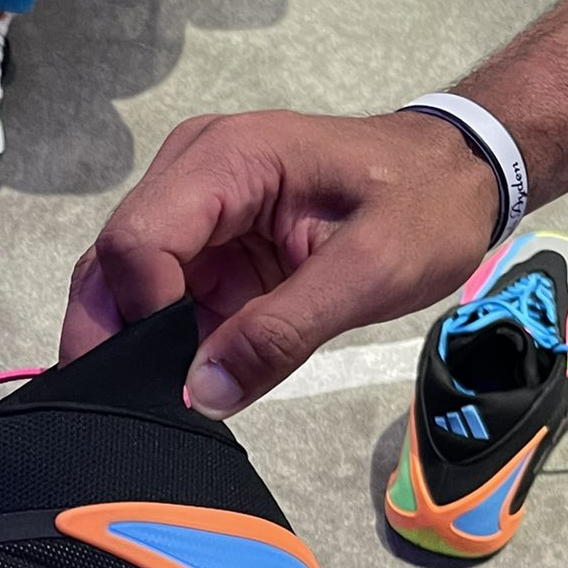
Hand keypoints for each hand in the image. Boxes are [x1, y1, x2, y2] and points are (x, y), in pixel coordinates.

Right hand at [61, 109, 503, 415]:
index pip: (136, 242)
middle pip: (111, 262)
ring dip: (135, 345)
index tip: (182, 376)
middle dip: (115, 339)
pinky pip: (157, 294)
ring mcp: (191, 204)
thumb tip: (200, 395)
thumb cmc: (425, 206)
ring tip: (160, 398)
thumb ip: (282, 332)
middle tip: (136, 408)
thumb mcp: (371, 272)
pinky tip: (185, 375)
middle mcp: (190, 170)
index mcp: (228, 159)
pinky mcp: (202, 239)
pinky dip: (162, 341)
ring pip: (120, 282)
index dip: (142, 318)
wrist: (456, 175)